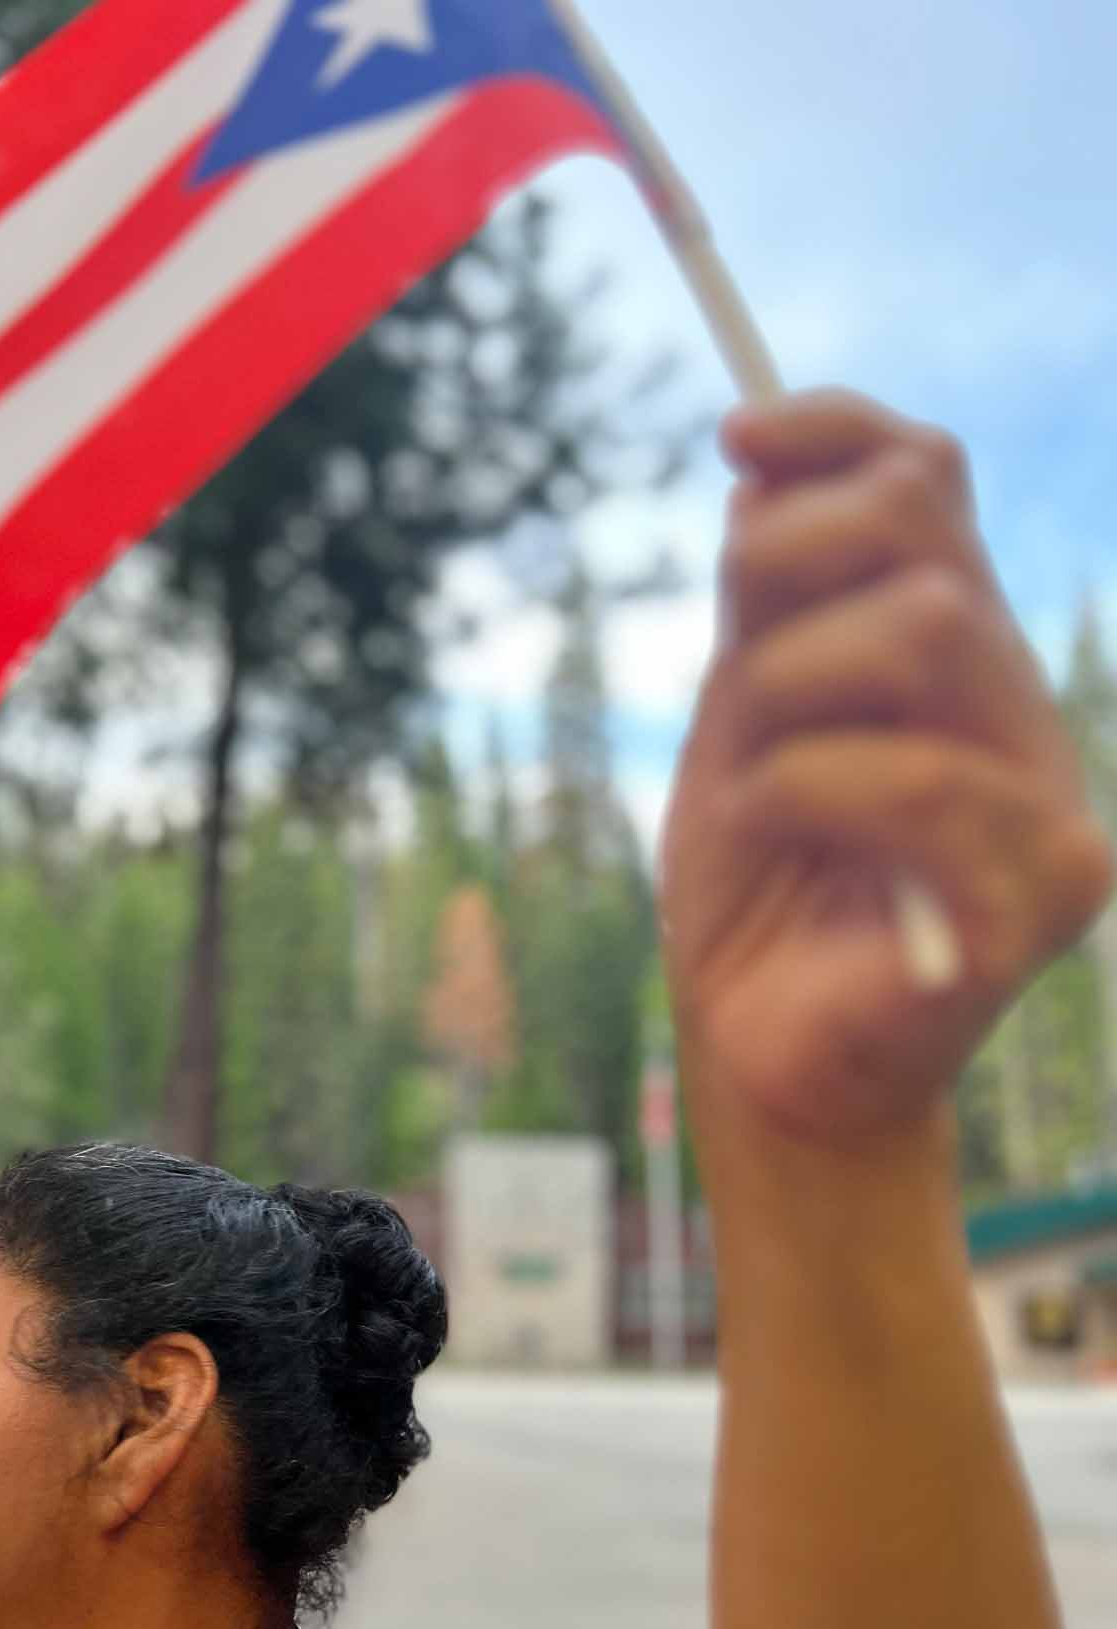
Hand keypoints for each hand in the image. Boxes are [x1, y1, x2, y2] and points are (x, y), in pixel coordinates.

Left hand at [663, 389, 1111, 1143]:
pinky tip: (778, 838)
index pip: (926, 478)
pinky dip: (802, 790)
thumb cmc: (759, 887)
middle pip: (921, 530)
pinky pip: (913, 775)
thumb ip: (768, 603)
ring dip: (785, 695)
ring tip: (754, 788)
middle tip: (735, 676)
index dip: (833, 431)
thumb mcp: (744, 717)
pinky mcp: (1046, 893)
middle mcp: (1020, 704)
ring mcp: (1051, 796)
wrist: (761, 1046)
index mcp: (953, 650)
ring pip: (919, 628)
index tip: (729, 443)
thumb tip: (761, 467)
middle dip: (787, 570)